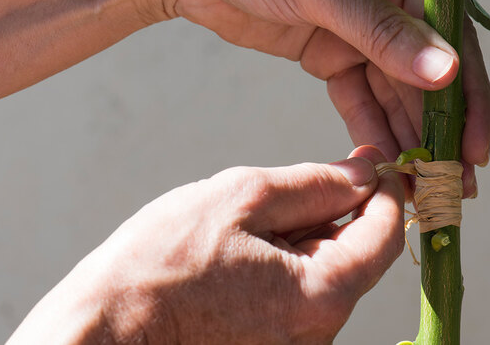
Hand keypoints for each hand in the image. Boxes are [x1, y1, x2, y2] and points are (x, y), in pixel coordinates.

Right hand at [8, 146, 403, 343]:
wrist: (105, 329)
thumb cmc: (160, 265)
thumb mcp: (241, 198)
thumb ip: (313, 184)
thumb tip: (361, 174)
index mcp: (320, 296)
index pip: (385, 235)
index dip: (385, 191)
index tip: (375, 163)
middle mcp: (318, 331)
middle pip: (355, 253)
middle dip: (336, 209)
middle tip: (294, 183)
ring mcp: (295, 343)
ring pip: (324, 270)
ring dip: (303, 234)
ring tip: (246, 224)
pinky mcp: (273, 344)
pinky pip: (298, 292)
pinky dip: (285, 260)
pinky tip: (241, 250)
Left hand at [170, 0, 489, 194]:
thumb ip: (383, 31)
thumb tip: (447, 73)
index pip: (452, 39)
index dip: (468, 98)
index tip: (475, 149)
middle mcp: (391, 1)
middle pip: (428, 76)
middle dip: (440, 132)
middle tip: (451, 184)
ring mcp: (361, 32)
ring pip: (395, 95)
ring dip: (410, 140)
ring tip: (423, 186)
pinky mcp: (332, 55)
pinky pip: (360, 100)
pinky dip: (372, 131)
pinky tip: (386, 165)